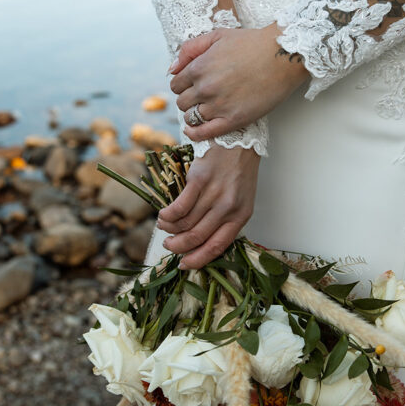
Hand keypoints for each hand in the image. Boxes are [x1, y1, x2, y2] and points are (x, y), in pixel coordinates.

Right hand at [156, 143, 259, 269]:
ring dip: (169, 229)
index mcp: (241, 216)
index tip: (184, 264)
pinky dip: (168, 215)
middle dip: (178, 246)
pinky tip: (163, 215)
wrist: (239, 140)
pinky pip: (179, 206)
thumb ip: (226, 220)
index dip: (199, 259)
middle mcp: (228, 208)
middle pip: (197, 237)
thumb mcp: (241, 199)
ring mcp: (214, 194)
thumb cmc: (239, 172)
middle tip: (169, 245)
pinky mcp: (199, 180)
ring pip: (185, 223)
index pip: (218, 246)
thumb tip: (201, 241)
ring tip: (164, 226)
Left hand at [169, 24, 308, 142]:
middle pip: (182, 102)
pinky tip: (194, 130)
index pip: (176, 84)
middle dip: (189, 98)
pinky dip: (195, 133)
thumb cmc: (253, 43)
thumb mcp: (218, 35)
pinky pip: (204, 133)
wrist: (283, 56)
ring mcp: (219, 105)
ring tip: (205, 109)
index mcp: (199, 67)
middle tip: (201, 96)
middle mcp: (205, 88)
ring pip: (191, 117)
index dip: (183, 84)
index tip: (193, 85)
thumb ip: (190, 49)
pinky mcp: (233, 120)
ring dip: (194, 114)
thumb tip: (172, 69)